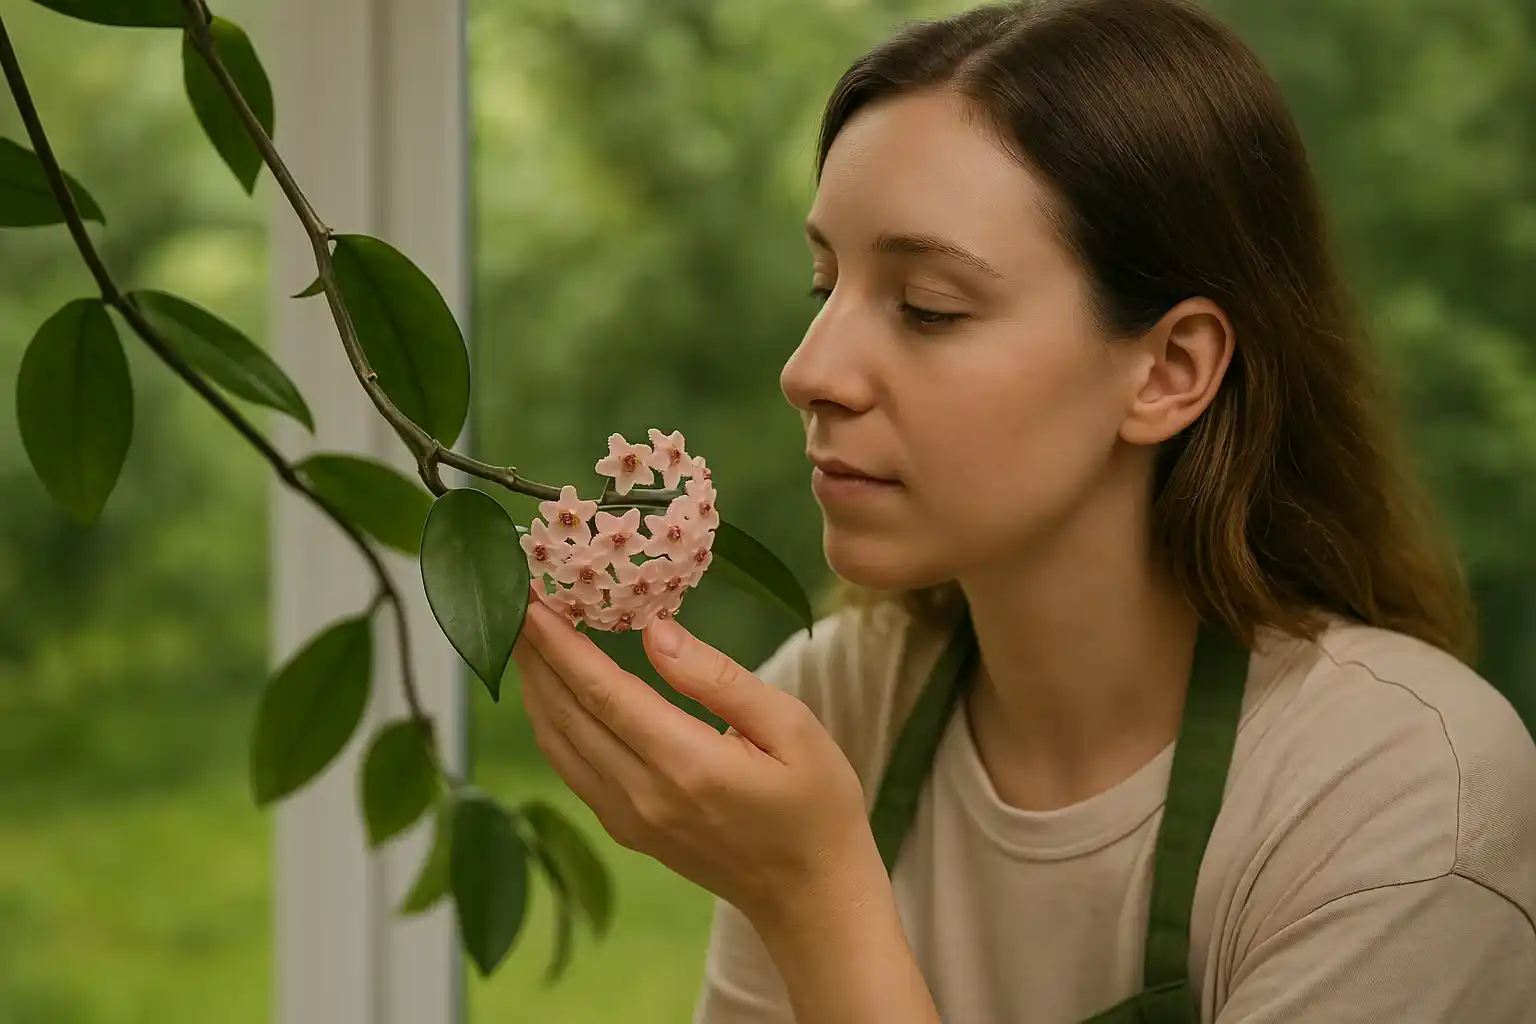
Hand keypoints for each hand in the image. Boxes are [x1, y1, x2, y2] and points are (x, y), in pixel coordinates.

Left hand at [513, 587, 879, 929]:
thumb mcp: (792, 726)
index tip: (529, 598)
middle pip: (567, 713)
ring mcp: (628, 818)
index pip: (603, 691)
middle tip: (513, 598)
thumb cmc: (816, 803)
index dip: (558, 643)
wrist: (811, 895)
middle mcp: (643, 794)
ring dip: (535, 686)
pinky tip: (552, 689)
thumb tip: (656, 632)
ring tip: (525, 634)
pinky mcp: (626, 830)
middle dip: (534, 653)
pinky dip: (552, 721)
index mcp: (686, 763)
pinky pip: (570, 768)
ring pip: (558, 742)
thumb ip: (719, 679)